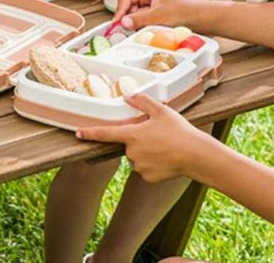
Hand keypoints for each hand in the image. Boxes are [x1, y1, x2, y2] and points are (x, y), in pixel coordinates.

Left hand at [77, 94, 217, 182]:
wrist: (195, 156)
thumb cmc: (179, 131)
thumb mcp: (161, 110)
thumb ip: (142, 101)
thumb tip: (127, 95)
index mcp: (132, 135)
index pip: (106, 133)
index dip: (90, 133)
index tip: (78, 133)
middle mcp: (132, 152)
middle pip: (128, 145)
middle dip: (139, 140)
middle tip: (158, 136)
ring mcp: (139, 166)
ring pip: (137, 157)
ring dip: (146, 152)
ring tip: (165, 147)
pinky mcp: (148, 177)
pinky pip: (146, 169)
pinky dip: (153, 164)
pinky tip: (167, 159)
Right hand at [113, 0, 194, 28]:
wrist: (201, 18)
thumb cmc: (185, 10)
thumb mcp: (160, 16)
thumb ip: (140, 19)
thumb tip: (123, 22)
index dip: (120, 10)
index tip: (117, 23)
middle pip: (127, 6)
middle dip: (128, 18)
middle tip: (126, 30)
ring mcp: (149, 5)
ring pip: (133, 15)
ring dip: (135, 24)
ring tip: (142, 30)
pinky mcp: (152, 14)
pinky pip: (141, 21)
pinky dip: (141, 26)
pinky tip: (147, 31)